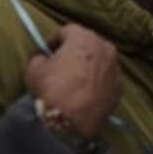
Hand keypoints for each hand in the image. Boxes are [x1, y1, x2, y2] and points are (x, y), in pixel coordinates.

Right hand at [24, 24, 121, 139]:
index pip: (68, 31)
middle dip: (74, 51)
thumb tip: (44, 59)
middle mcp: (105, 49)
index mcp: (85, 38)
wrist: (69, 123)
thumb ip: (40, 58)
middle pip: (87, 43)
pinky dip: (97, 82)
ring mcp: (115, 69)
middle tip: (60, 65)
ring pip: (100, 61)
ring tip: (73, 81)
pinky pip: (105, 79)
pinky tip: (85, 93)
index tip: (46, 51)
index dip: (54, 40)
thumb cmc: (51, 90)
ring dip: (88, 66)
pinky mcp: (119, 88)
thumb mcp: (34, 69)